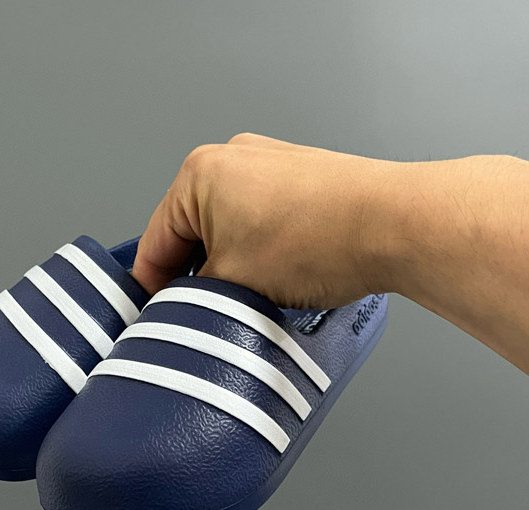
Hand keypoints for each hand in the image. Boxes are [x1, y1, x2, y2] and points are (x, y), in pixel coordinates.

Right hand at [132, 133, 405, 308]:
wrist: (395, 224)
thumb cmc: (320, 238)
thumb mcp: (231, 283)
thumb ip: (192, 296)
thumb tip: (185, 305)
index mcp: (199, 174)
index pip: (155, 241)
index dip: (150, 286)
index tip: (154, 314)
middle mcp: (231, 158)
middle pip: (191, 233)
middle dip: (197, 274)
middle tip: (207, 311)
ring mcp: (269, 164)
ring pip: (228, 228)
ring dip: (231, 264)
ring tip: (254, 294)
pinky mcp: (300, 177)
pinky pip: (260, 220)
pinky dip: (260, 250)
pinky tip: (279, 275)